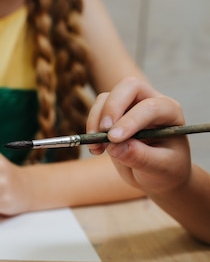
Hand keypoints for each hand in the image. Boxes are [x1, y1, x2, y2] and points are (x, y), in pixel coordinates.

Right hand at [86, 76, 190, 194]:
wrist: (156, 174)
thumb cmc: (165, 169)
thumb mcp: (160, 168)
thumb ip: (140, 157)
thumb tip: (114, 146)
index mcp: (170, 112)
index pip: (150, 107)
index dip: (130, 120)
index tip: (113, 139)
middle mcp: (150, 102)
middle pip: (129, 86)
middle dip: (112, 107)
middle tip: (102, 132)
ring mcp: (130, 106)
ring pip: (107, 97)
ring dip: (96, 120)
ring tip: (96, 148)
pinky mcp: (113, 115)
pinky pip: (97, 110)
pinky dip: (90, 127)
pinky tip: (95, 149)